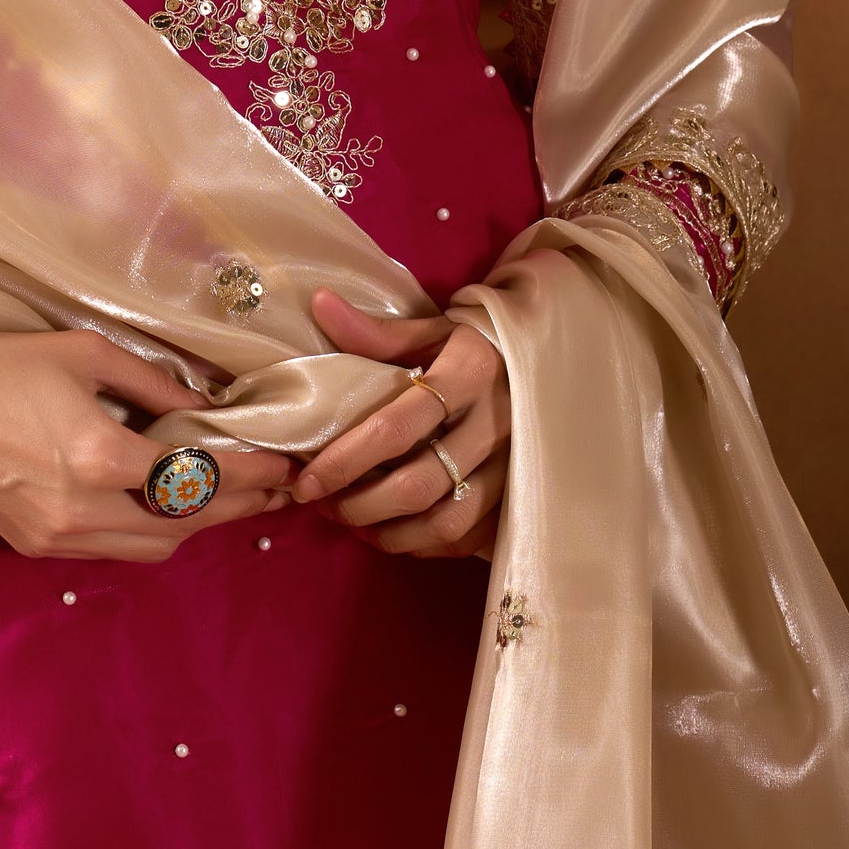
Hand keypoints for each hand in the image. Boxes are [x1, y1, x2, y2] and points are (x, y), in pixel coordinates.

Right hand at [0, 325, 296, 562]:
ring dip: (194, 527)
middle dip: (236, 508)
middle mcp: (82, 510)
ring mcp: (54, 537)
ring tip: (231, 497)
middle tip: (276, 487)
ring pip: (150, 550)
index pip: (198, 478)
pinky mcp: (31, 545)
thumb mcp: (81, 352)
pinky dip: (147, 532)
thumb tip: (207, 408)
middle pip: (184, 526)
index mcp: (98, 457)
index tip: (286, 463)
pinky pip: (109, 549)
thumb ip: (151, 383)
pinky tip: (165, 505)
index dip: (250, 473)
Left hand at [291, 290, 509, 559]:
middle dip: (361, 505)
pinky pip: (469, 538)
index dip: (346, 460)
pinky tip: (396, 531)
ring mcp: (514, 465)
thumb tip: (320, 304)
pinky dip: (426, 544)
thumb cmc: (473, 345)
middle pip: (419, 483)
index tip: (307, 480)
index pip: (397, 427)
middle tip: (324, 505)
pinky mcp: (520, 494)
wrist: (542, 360)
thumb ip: (376, 332)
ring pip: (446, 521)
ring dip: (391, 533)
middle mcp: (496, 423)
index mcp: (470, 372)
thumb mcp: (432, 329)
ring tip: (353, 524)